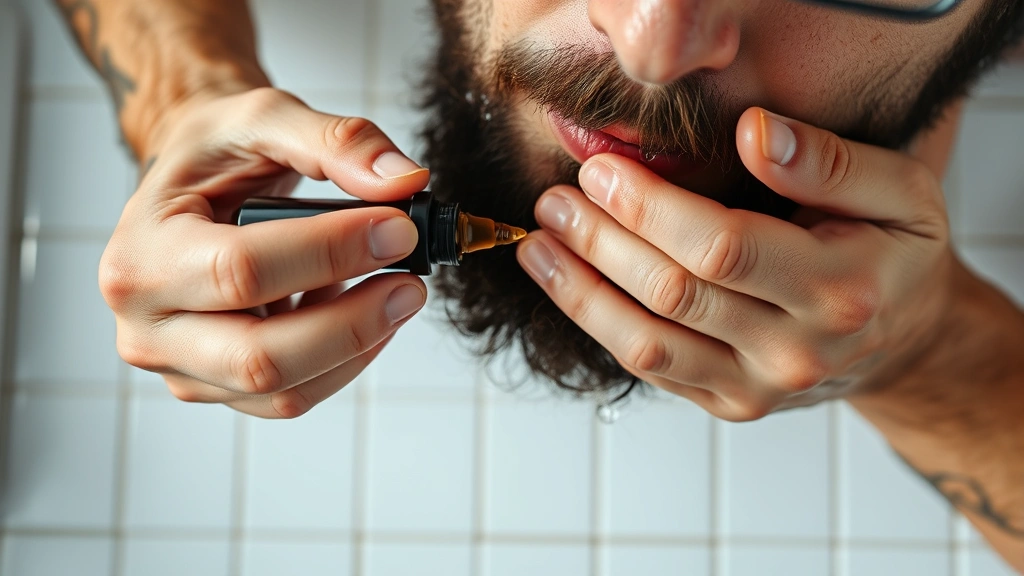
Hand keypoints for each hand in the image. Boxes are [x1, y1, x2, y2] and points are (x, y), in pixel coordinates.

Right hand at [101, 88, 430, 417]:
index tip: (398, 228)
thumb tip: (404, 181)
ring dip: (356, 345)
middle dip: (353, 324)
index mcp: (140, 254)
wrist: (189, 186)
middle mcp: (146, 325)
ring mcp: (180, 366)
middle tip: (411, 283)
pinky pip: (294, 395)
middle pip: (259, 357)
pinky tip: (359, 310)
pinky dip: (343, 360)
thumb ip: (337, 141)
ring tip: (393, 290)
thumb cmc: (216, 154)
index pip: (242, 271)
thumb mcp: (264, 117)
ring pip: (284, 389)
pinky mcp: (217, 386)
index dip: (330, 253)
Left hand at [519, 107, 953, 419]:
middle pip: (673, 295)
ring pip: (646, 346)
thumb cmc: (894, 254)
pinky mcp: (728, 404)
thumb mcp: (899, 192)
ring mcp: (757, 388)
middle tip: (556, 200)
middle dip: (602, 242)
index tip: (601, 170)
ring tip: (539, 247)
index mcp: (838, 289)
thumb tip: (754, 133)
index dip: (649, 208)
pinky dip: (601, 325)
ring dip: (581, 293)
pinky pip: (650, 369)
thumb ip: (829, 162)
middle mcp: (795, 351)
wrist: (904, 340)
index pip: (721, 248)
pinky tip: (570, 285)